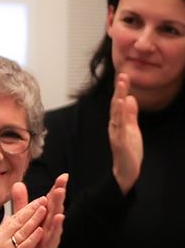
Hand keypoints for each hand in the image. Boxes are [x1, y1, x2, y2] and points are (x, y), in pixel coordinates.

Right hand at [0, 196, 47, 247]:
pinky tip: (40, 231)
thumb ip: (3, 234)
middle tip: (44, 198)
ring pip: (21, 231)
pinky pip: (23, 247)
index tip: (37, 200)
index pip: (13, 218)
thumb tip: (9, 223)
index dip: (26, 209)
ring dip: (34, 219)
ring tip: (44, 208)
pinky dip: (31, 237)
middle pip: (18, 221)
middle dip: (32, 209)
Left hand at [13, 176, 65, 247]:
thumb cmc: (31, 241)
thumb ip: (22, 203)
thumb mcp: (26, 220)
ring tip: (61, 193)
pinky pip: (52, 235)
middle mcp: (50, 225)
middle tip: (64, 180)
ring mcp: (50, 235)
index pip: (51, 200)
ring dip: (59, 205)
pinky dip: (56, 226)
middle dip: (60, 193)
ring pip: (55, 218)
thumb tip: (18, 184)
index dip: (56, 188)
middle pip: (55, 206)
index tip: (63, 175)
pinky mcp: (48, 246)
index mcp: (44, 218)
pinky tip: (59, 218)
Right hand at [109, 73, 142, 193]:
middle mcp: (115, 125)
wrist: (126, 171)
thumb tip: (129, 98)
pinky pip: (119, 126)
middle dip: (119, 90)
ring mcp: (116, 132)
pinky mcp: (120, 141)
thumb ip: (130, 114)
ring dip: (118, 99)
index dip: (121, 89)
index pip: (118, 103)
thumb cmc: (129, 151)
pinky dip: (119, 115)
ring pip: (116, 113)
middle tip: (122, 76)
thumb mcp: (133, 128)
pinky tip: (121, 105)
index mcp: (118, 122)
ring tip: (122, 88)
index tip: (124, 76)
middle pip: (115, 105)